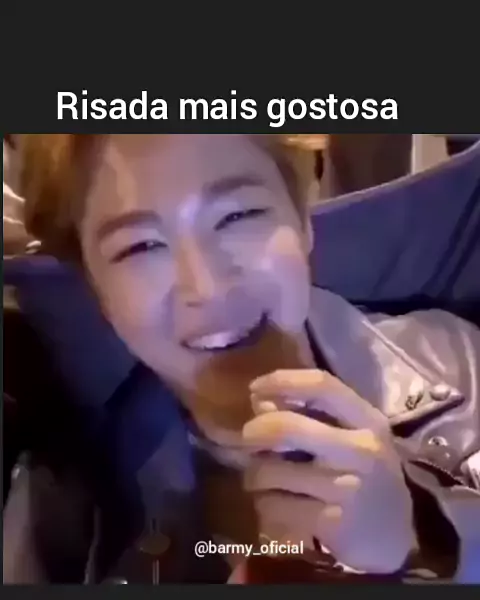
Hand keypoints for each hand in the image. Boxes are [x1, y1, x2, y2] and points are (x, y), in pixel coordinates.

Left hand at [243, 369, 416, 573]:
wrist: (395, 539)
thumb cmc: (365, 476)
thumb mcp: (350, 437)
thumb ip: (310, 414)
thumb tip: (260, 401)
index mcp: (368, 420)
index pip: (321, 384)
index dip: (281, 381)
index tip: (255, 388)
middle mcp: (362, 449)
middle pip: (286, 427)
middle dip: (255, 431)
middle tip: (248, 439)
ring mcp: (348, 487)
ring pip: (271, 471)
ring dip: (256, 475)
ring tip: (265, 480)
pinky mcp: (332, 522)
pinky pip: (274, 505)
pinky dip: (266, 505)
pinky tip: (278, 506)